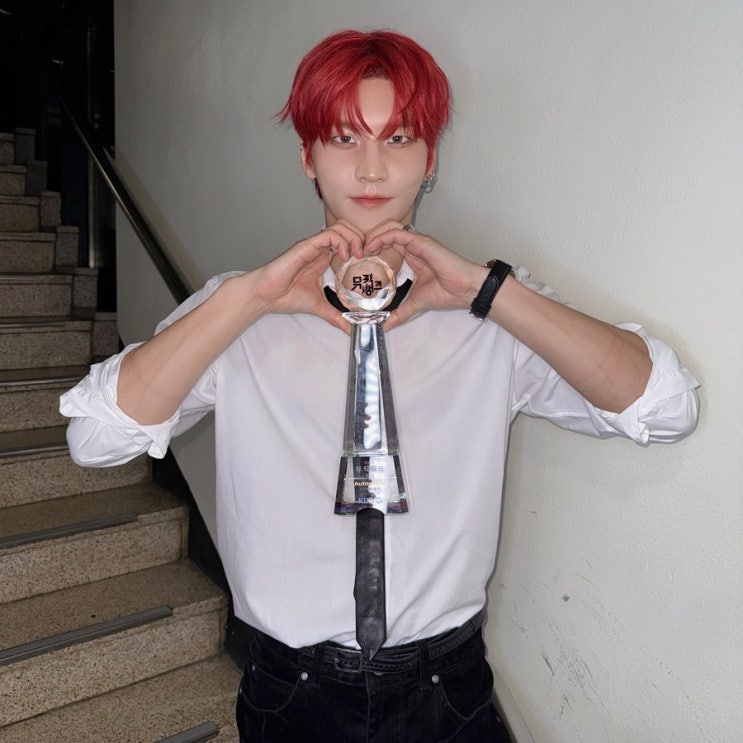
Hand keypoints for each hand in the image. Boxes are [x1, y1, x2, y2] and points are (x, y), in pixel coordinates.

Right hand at [252, 220, 364, 330]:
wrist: (266, 295)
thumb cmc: (286, 296)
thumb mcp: (319, 307)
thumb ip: (336, 316)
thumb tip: (350, 329)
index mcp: (324, 258)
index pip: (348, 242)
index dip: (361, 248)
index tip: (368, 263)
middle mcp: (320, 249)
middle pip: (347, 229)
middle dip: (361, 239)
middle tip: (366, 256)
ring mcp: (314, 246)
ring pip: (340, 227)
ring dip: (353, 238)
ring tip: (357, 254)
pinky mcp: (306, 246)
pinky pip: (329, 234)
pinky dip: (341, 241)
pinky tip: (344, 256)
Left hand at [362, 221, 486, 329]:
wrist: (465, 290)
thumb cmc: (446, 293)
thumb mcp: (415, 303)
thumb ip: (399, 313)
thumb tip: (385, 326)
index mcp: (412, 256)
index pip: (387, 244)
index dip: (372, 248)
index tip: (359, 260)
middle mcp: (413, 246)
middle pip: (385, 232)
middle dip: (369, 239)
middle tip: (357, 253)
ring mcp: (417, 242)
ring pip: (390, 227)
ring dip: (374, 235)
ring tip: (363, 249)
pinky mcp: (421, 241)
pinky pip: (398, 232)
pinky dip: (383, 236)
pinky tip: (372, 247)